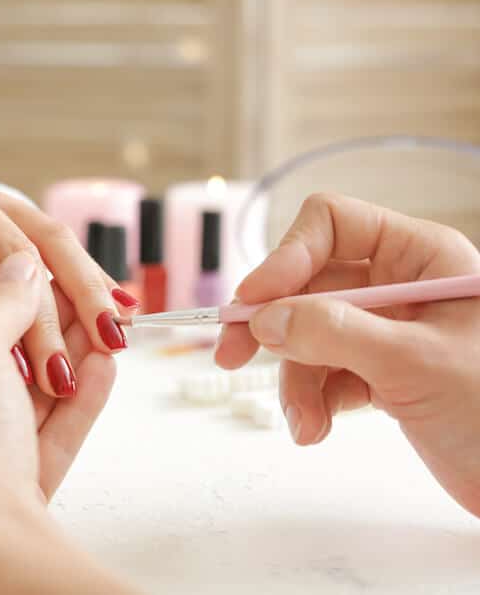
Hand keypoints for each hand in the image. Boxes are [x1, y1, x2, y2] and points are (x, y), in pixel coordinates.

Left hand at [0, 142, 135, 392]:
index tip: (28, 369)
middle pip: (20, 252)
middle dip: (57, 308)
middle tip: (89, 356)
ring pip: (49, 237)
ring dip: (88, 283)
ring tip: (120, 331)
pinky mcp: (9, 204)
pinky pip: (54, 235)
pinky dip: (88, 268)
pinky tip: (121, 300)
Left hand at [0, 251, 116, 538]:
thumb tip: (21, 264)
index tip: (36, 275)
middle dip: (44, 333)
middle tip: (84, 298)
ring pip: (25, 406)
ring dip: (66, 363)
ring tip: (106, 325)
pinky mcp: (9, 500)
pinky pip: (44, 440)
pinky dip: (75, 403)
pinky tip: (103, 366)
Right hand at [216, 193, 479, 515]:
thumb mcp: (415, 363)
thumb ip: (335, 333)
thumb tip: (266, 318)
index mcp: (421, 258)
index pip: (332, 225)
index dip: (287, 257)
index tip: (253, 301)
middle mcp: (400, 285)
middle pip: (307, 284)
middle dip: (275, 327)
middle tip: (231, 355)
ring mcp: (387, 330)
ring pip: (307, 334)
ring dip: (295, 379)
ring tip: (305, 421)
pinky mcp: (381, 371)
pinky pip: (322, 371)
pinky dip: (312, 399)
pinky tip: (319, 427)